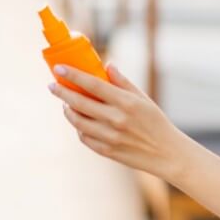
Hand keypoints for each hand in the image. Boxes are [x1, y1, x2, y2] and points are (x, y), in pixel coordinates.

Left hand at [47, 63, 178, 177]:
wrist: (167, 153)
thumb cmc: (156, 123)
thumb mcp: (144, 99)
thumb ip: (123, 83)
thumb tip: (107, 66)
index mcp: (126, 102)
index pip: (93, 84)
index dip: (73, 75)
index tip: (59, 68)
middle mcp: (116, 119)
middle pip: (79, 102)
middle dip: (62, 92)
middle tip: (53, 85)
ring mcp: (110, 136)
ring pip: (78, 121)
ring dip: (68, 111)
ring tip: (65, 104)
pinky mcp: (107, 151)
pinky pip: (84, 137)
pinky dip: (79, 128)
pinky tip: (80, 121)